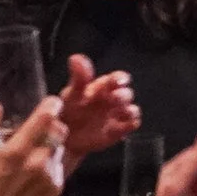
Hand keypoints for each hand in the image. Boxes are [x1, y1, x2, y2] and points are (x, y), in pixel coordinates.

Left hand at [56, 54, 138, 172]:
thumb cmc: (69, 111)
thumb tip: (76, 58)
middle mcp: (113, 100)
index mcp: (102, 88)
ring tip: (121, 113)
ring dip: (129, 110)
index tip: (118, 81)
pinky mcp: (119, 131)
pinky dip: (131, 124)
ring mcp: (117, 115)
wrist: (65, 137)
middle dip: (123, 95)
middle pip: (126, 94)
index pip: (117, 78)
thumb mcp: (71, 94)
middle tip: (115, 98)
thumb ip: (78, 77)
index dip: (120, 78)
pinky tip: (123, 126)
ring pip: (132, 109)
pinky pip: (131, 125)